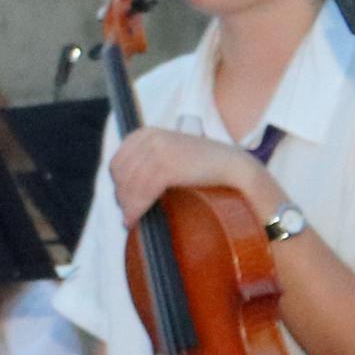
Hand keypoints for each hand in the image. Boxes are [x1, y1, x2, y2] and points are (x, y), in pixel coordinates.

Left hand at [108, 128, 285, 230]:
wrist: (236, 167)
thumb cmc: (204, 168)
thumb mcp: (171, 157)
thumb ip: (147, 166)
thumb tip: (120, 193)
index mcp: (146, 133)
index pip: (117, 163)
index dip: (118, 186)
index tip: (124, 203)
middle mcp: (150, 137)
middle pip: (120, 174)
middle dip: (122, 197)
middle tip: (129, 216)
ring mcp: (158, 149)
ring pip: (130, 184)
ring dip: (128, 206)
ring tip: (132, 220)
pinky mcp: (167, 164)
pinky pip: (143, 190)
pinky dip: (137, 207)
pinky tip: (136, 219)